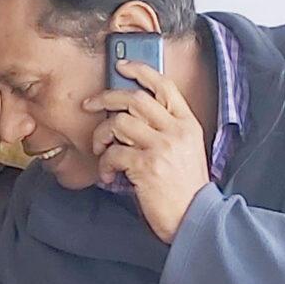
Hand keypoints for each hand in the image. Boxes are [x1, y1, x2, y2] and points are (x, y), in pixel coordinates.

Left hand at [89, 61, 210, 242]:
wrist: (194, 218)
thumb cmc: (184, 187)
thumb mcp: (186, 150)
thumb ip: (166, 128)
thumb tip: (129, 113)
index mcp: (188, 124)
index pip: (165, 85)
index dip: (141, 70)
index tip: (121, 65)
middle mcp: (176, 131)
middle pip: (134, 98)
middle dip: (106, 97)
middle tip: (90, 105)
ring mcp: (162, 147)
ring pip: (119, 122)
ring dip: (101, 135)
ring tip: (101, 150)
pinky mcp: (147, 166)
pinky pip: (113, 153)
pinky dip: (104, 163)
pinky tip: (109, 175)